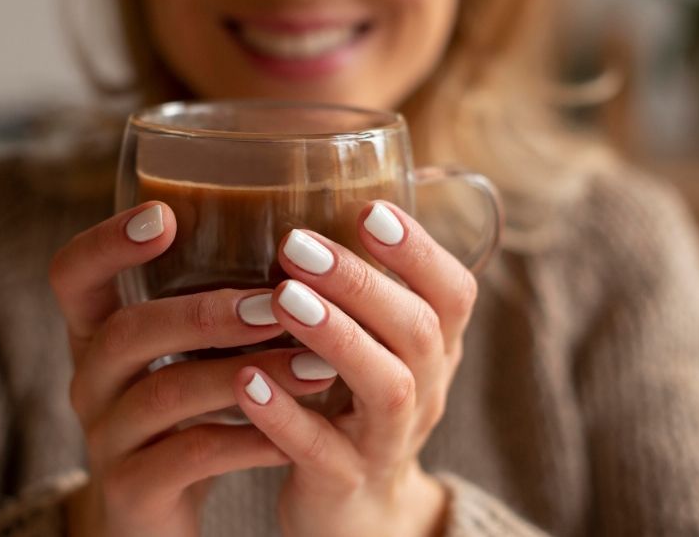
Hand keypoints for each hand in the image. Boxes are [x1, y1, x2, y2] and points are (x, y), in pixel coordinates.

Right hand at [49, 202, 336, 536]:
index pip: (72, 275)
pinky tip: (296, 433)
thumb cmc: (188, 413)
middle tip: (277, 306)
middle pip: (125, 332)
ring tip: (316, 368)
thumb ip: (214, 307)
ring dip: (245, 375)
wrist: (161, 514)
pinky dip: (249, 441)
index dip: (106, 243)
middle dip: (204, 313)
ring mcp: (106, 437)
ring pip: (165, 394)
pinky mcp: (132, 489)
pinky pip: (191, 456)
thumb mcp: (188, 355)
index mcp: (97, 334)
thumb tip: (303, 244)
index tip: (165, 215)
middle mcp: (91, 380)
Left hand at [231, 202, 476, 536]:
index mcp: (433, 349)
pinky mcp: (344, 483)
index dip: (419, 250)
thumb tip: (321, 192)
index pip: (452, 292)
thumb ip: (363, 289)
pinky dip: (286, 414)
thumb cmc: (355, 404)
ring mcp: (388, 440)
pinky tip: (246, 380)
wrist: (358, 509)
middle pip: (417, 331)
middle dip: (362, 282)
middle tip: (297, 243)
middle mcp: (424, 390)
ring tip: (282, 297)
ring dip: (335, 336)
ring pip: (385, 387)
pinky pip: (322, 451)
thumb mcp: (376, 346)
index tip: (369, 207)